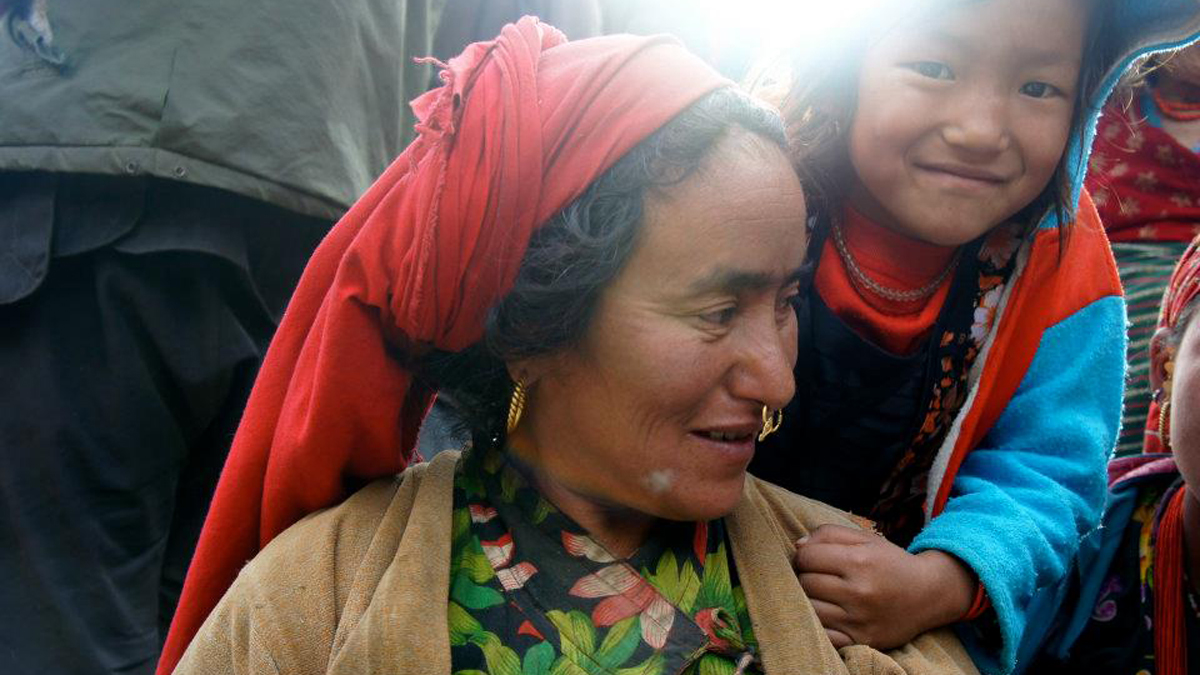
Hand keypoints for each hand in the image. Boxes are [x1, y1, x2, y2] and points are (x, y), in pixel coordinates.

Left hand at [793, 525, 975, 649]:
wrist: (929, 594)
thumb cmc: (891, 563)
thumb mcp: (865, 539)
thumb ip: (829, 534)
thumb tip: (797, 546)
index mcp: (860, 562)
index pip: (806, 558)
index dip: (804, 556)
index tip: (812, 559)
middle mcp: (860, 591)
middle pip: (805, 583)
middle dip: (806, 576)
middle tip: (818, 576)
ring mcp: (860, 619)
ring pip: (810, 609)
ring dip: (810, 600)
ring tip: (823, 594)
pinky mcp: (862, 640)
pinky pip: (824, 634)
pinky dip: (821, 624)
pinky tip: (830, 613)